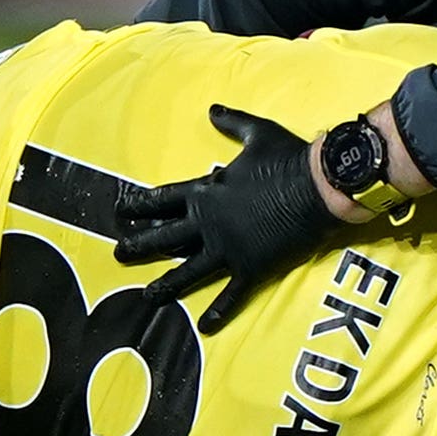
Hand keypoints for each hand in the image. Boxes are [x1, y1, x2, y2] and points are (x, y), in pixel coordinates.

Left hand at [110, 104, 347, 329]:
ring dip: (166, 285)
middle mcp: (209, 222)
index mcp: (207, 192)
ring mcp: (227, 248)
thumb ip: (231, 123)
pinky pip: (231, 294)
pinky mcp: (250, 267)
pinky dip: (219, 311)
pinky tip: (205, 325)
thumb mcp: (256, 133)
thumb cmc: (287, 158)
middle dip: (139, 246)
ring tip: (147, 297)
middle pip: (165, 237)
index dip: (140, 206)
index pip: (164, 200)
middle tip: (117, 255)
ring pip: (188, 271)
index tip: (119, 211)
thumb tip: (212, 109)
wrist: (318, 186)